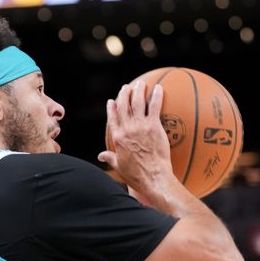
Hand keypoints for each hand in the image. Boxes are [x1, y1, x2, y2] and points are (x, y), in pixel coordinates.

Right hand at [98, 81, 173, 199]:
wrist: (152, 177)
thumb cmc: (136, 175)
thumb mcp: (119, 166)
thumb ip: (109, 158)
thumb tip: (100, 156)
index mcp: (118, 138)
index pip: (112, 118)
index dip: (111, 107)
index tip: (112, 101)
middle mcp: (127, 129)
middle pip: (123, 105)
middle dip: (124, 94)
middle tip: (127, 87)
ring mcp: (140, 126)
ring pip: (137, 102)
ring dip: (138, 90)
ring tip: (140, 83)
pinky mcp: (154, 126)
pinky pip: (154, 106)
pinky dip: (156, 96)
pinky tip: (159, 88)